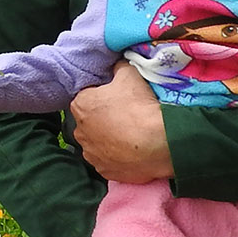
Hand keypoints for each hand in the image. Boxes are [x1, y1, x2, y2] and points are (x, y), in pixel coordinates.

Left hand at [70, 64, 173, 182]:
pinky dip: (116, 156)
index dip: (103, 95)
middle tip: (126, 116)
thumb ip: (118, 67)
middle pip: (91, 120)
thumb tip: (117, 66)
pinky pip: (108, 160)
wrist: (158, 143)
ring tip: (130, 135)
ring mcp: (91, 154)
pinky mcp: (104, 171)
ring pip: (97, 142)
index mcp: (80, 105)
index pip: (87, 96)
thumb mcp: (129, 74)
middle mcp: (79, 131)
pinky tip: (131, 151)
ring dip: (108, 139)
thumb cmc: (139, 106)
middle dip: (103, 118)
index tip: (119, 98)